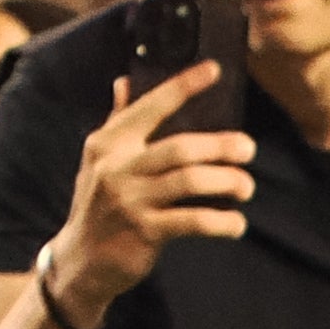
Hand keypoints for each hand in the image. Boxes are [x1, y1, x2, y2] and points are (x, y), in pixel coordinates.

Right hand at [49, 64, 256, 320]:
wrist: (81, 258)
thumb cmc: (99, 202)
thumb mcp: (99, 160)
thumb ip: (116, 121)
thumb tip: (124, 81)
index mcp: (109, 143)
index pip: (150, 105)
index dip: (183, 86)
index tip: (214, 70)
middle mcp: (117, 167)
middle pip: (179, 148)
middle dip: (220, 145)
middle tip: (248, 148)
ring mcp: (129, 200)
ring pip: (189, 181)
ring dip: (226, 181)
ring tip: (246, 186)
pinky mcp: (144, 232)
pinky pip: (192, 221)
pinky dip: (220, 221)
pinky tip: (236, 223)